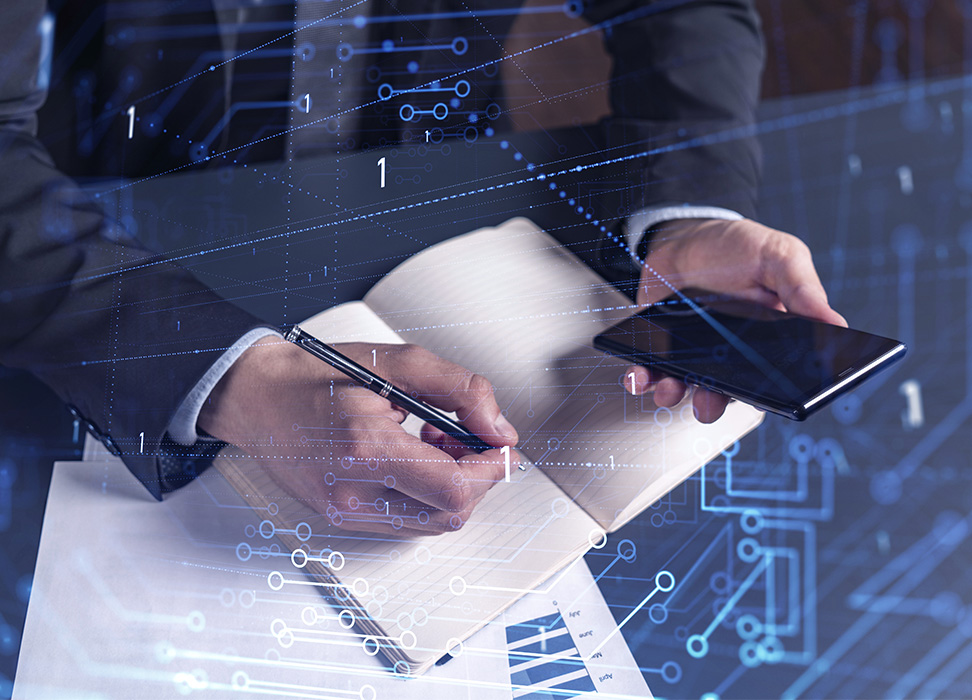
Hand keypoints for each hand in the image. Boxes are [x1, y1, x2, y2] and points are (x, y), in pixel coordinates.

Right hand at [199, 337, 518, 535]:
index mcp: (365, 448)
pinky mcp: (344, 519)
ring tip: (435, 441)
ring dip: (453, 486)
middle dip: (477, 476)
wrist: (258, 396)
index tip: (499, 442)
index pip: (455, 487)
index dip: (492, 467)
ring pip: (434, 524)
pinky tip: (415, 459)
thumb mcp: (397, 362)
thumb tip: (499, 428)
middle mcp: (353, 492)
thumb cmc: (316, 376)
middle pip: (451, 514)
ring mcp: (346, 513)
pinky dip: (428, 495)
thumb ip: (460, 390)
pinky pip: (408, 523)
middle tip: (468, 436)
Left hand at [625, 218, 846, 421]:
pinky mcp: (662, 350)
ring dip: (675, 395)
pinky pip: (651, 374)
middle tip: (709, 400)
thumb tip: (837, 324)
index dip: (771, 395)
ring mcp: (695, 355)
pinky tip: (637, 376)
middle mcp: (732, 357)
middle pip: (727, 394)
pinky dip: (642, 379)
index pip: (775, 380)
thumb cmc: (738, 248)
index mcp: (770, 343)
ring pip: (687, 390)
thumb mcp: (779, 256)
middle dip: (715, 403)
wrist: (686, 236)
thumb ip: (802, 288)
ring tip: (669, 388)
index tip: (765, 398)